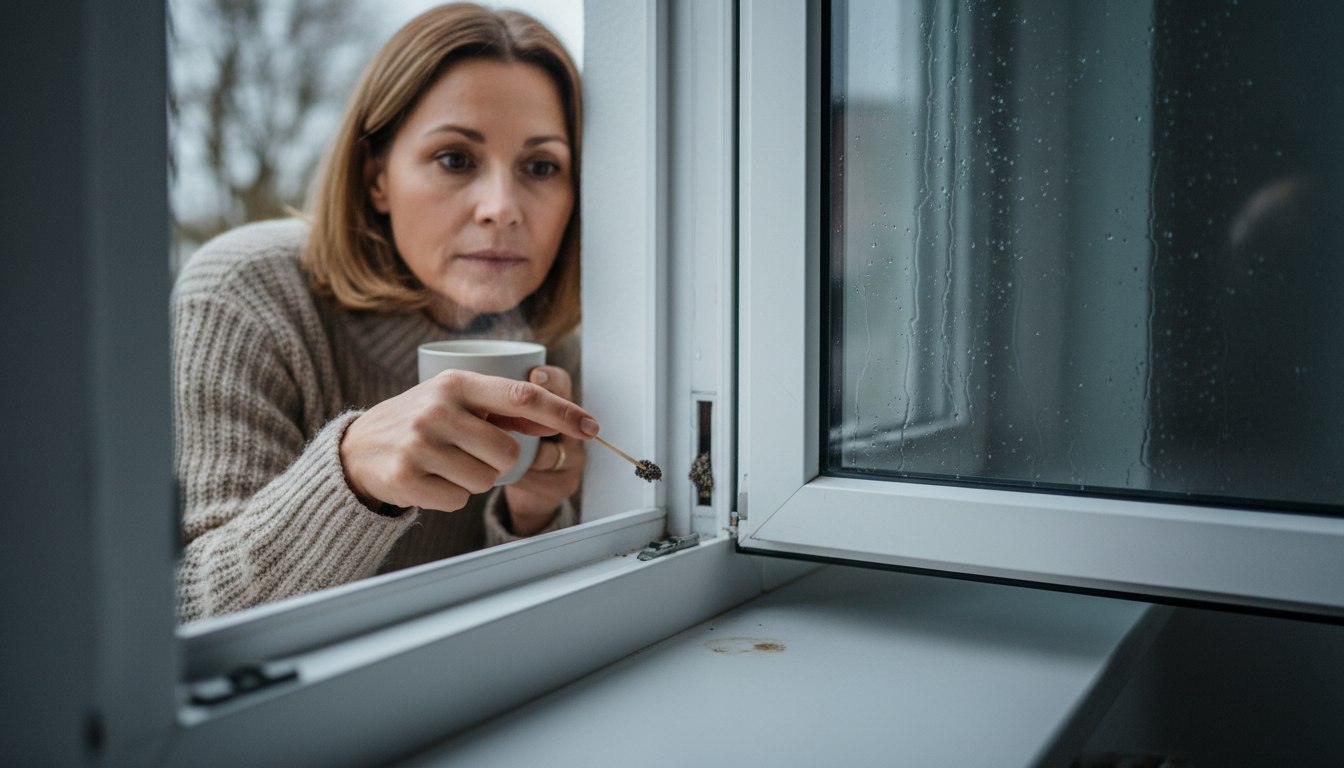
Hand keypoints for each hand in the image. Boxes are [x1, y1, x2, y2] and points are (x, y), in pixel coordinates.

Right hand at [339, 368, 598, 512]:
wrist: (356, 449)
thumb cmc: (420, 421)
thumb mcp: (456, 401)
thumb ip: (503, 408)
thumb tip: (553, 420)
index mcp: (456, 383)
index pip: (522, 397)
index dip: (563, 414)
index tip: (592, 427)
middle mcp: (438, 409)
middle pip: (508, 453)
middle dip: (498, 461)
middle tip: (469, 452)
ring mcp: (420, 443)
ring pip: (484, 480)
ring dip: (472, 479)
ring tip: (444, 463)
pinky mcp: (407, 477)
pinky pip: (458, 500)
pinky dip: (449, 496)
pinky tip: (427, 478)